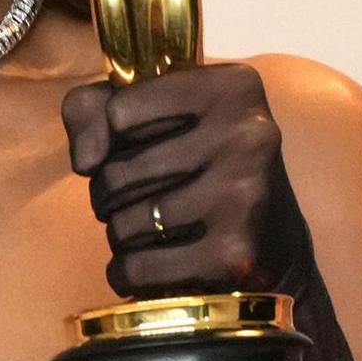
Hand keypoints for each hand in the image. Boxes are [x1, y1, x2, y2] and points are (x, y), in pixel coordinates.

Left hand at [60, 62, 309, 298]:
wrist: (276, 242)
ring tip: (148, 229)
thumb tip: (85, 160)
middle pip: (117, 172)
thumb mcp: (156, 113)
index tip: (136, 146)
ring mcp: (243, 196)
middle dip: (108, 193)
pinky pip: (138, 267)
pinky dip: (127, 272)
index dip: (111, 137)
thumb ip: (93, 109)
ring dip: (119, 234)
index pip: (117, 111)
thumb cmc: (200, 165)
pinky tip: (149, 265)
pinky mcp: (234, 254)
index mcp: (233, 88)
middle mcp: (247, 136)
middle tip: (134, 198)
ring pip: (124, 224)